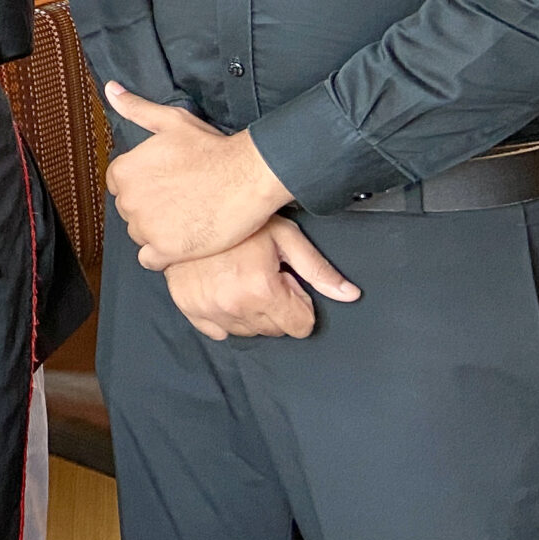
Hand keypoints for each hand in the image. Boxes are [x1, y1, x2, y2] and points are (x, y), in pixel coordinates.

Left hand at [104, 84, 293, 269]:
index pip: (119, 186)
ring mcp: (146, 227)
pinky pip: (150, 259)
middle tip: (181, 199)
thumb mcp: (171, 121)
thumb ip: (136, 109)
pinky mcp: (166, 250)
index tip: (166, 184)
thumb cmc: (211, 148)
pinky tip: (184, 239)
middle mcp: (128, 200)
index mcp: (124, 171)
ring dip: (158, 230)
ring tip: (187, 217)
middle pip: (130, 211)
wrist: (247, 176)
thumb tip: (111, 90)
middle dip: (150, 207)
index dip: (143, 185)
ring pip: (140, 235)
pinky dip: (163, 254)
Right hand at [162, 220, 360, 340]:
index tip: (285, 281)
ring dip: (252, 312)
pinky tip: (223, 289)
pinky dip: (225, 316)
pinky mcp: (189, 309)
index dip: (298, 301)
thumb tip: (349, 294)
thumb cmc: (239, 220)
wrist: (189, 206)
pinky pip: (219, 332)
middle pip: (276, 331)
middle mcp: (234, 305)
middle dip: (277, 307)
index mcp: (261, 289)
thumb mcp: (286, 236)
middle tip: (263, 275)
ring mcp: (209, 310)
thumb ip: (318, 269)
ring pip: (249, 333)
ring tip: (242, 278)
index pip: (300, 326)